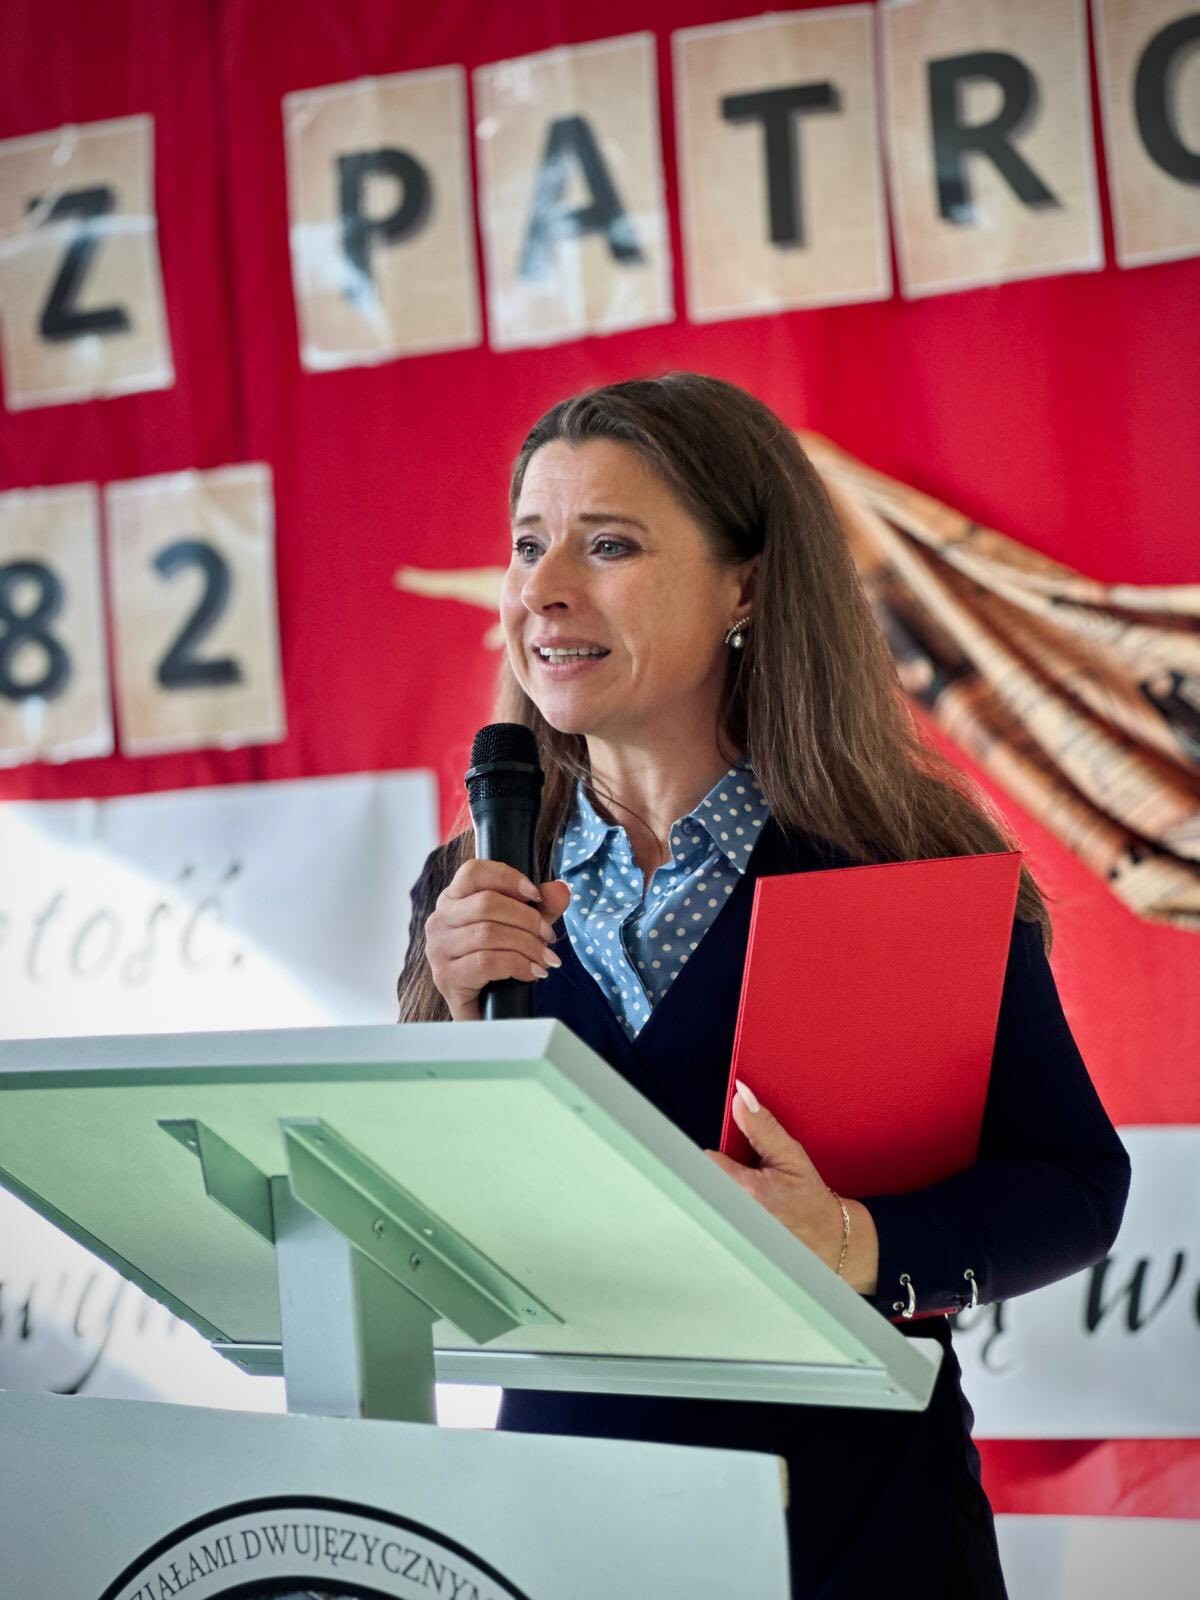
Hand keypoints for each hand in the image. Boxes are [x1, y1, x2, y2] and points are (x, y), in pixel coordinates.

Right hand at [424, 860, 571, 1020]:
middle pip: (487, 903)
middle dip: (528, 919)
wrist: (489, 1012)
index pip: (473, 872)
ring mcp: (438, 949)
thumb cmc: (502, 962)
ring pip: (488, 933)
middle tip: (549, 937)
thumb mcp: (526, 928)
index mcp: (454, 899)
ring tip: (546, 959)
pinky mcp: (446, 977)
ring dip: (527, 945)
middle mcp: (440, 920)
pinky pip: (486, 962)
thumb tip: (560, 889)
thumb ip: (543, 907)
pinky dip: (518, 965)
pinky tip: (533, 973)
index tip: (536, 895)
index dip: (508, 878)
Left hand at [705, 1081, 878, 1293]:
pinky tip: (748, 1201)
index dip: (717, 1150)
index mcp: (746, 1191)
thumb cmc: (810, 1199)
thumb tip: (741, 1096)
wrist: (825, 1237)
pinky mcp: (728, 1236)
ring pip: (709, 1192)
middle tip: (747, 1169)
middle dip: (719, 1167)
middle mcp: (733, 1213)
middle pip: (704, 1176)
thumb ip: (762, 1126)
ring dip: (722, 1183)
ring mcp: (729, 1227)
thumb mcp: (790, 1155)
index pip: (706, 1159)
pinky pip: (715, 1208)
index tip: (732, 1150)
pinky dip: (725, 1199)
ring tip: (751, 1186)